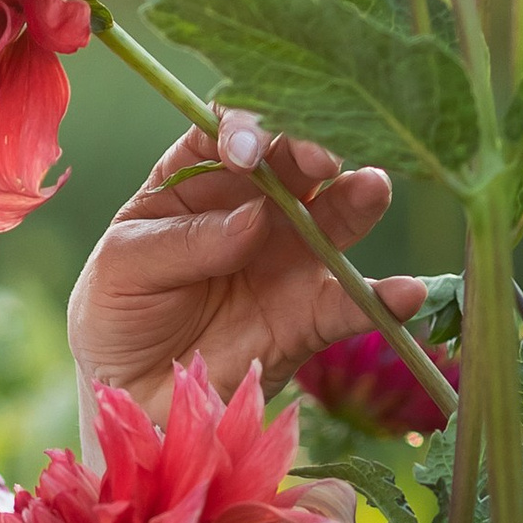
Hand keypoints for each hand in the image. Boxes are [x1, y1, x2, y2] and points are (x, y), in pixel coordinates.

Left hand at [66, 123, 428, 428]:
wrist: (130, 396)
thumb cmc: (116, 313)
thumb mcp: (124, 268)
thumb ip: (183, 242)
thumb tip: (254, 220)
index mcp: (197, 176)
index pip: (231, 129)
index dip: (247, 126)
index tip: (248, 150)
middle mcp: (254, 204)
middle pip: (296, 159)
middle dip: (312, 146)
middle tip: (321, 156)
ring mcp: (289, 256)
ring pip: (338, 214)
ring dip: (359, 197)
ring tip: (371, 190)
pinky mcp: (310, 315)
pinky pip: (353, 302)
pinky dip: (384, 297)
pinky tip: (406, 294)